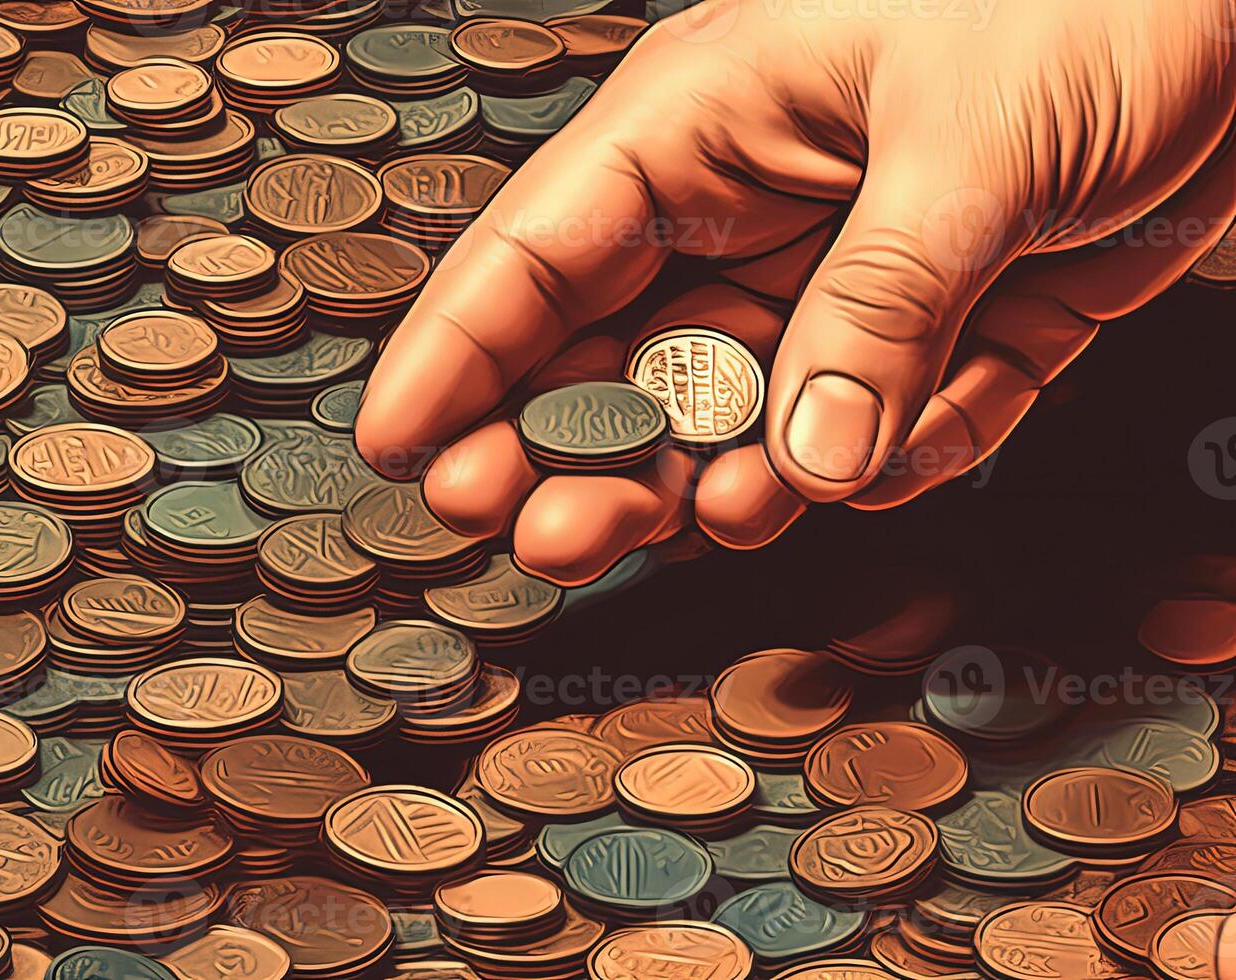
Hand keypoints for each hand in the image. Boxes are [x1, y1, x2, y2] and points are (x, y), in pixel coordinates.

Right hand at [357, 0, 1235, 585]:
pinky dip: (891, 453)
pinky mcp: (930, 329)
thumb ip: (878, 306)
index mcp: (707, 120)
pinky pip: (876, 424)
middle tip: (546, 534)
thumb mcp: (972, 136)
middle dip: (577, 448)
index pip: (538, 246)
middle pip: (613, 351)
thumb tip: (802, 457)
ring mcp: (836, 275)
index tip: (400, 448)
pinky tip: (899, 451)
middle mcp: (750, 206)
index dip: (457, 351)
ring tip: (725, 513)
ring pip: (735, 408)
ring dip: (724, 474)